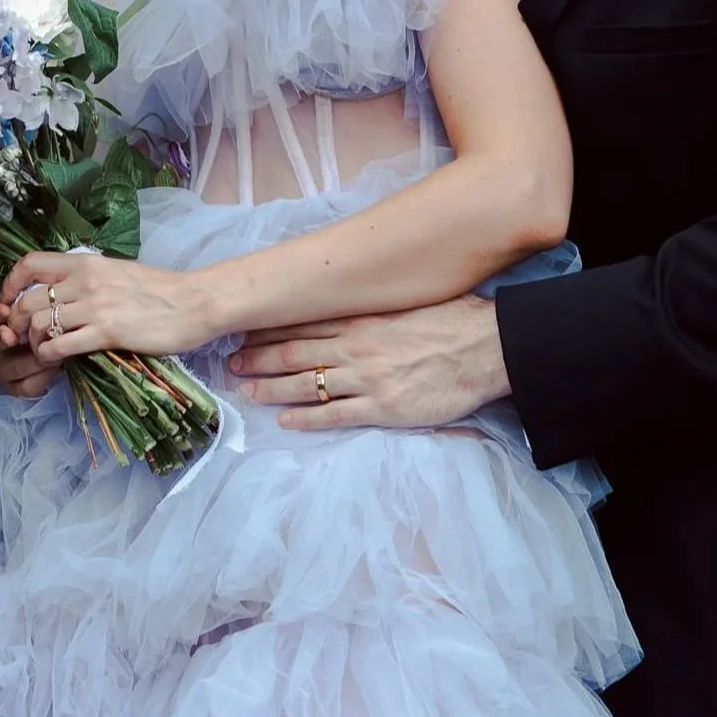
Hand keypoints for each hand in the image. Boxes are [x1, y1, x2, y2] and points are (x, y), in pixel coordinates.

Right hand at [0, 299, 59, 398]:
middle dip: (1, 339)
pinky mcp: (17, 387)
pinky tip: (54, 369)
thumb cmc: (50, 317)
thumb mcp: (41, 305)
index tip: (5, 310)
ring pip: (6, 369)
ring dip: (28, 361)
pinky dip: (39, 379)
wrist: (67, 340)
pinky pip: (24, 387)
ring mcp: (2, 369)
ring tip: (47, 353)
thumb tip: (22, 298)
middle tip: (13, 336)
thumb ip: (27, 301)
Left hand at [1, 251, 209, 363]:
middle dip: (17, 323)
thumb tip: (63, 292)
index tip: (10, 302)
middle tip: (25, 338)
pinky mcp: (107, 333)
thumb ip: (88, 279)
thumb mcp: (117, 272)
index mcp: (87, 263)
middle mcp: (85, 280)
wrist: (195, 302)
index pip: (30, 264)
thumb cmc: (160, 290)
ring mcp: (95, 306)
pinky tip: (58, 360)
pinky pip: (60, 345)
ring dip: (34, 343)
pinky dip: (50, 356)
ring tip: (44, 351)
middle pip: (27, 301)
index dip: (10, 284)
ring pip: (38, 324)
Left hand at [229, 295, 511, 430]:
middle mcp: (357, 345)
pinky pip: (335, 414)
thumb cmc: (455, 318)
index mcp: (363, 317)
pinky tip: (285, 421)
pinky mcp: (382, 407)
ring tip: (245, 391)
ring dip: (271, 387)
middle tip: (231, 363)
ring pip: (306, 383)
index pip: (304, 321)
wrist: (485, 347)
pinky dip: (306, 418)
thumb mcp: (409, 299)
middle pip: (295, 351)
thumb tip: (359, 295)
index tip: (246, 331)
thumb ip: (377, 304)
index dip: (271, 328)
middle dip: (259, 357)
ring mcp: (367, 378)